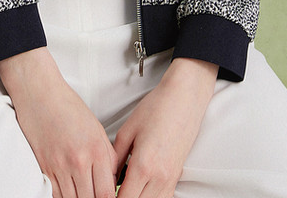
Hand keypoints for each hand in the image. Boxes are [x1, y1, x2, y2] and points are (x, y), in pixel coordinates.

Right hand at [0, 46, 117, 197]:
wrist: (40, 93)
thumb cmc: (68, 106)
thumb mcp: (97, 128)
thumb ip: (108, 156)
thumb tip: (113, 180)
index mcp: (96, 149)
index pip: (106, 193)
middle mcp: (78, 160)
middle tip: (96, 194)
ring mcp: (59, 166)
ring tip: (83, 192)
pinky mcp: (44, 168)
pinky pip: (55, 195)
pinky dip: (63, 196)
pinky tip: (69, 191)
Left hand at [113, 58, 217, 197]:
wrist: (184, 98)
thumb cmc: (157, 108)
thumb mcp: (128, 130)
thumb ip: (115, 158)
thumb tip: (107, 177)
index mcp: (143, 165)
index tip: (102, 194)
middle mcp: (159, 178)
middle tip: (111, 192)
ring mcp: (170, 179)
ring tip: (125, 190)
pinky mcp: (177, 177)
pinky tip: (140, 190)